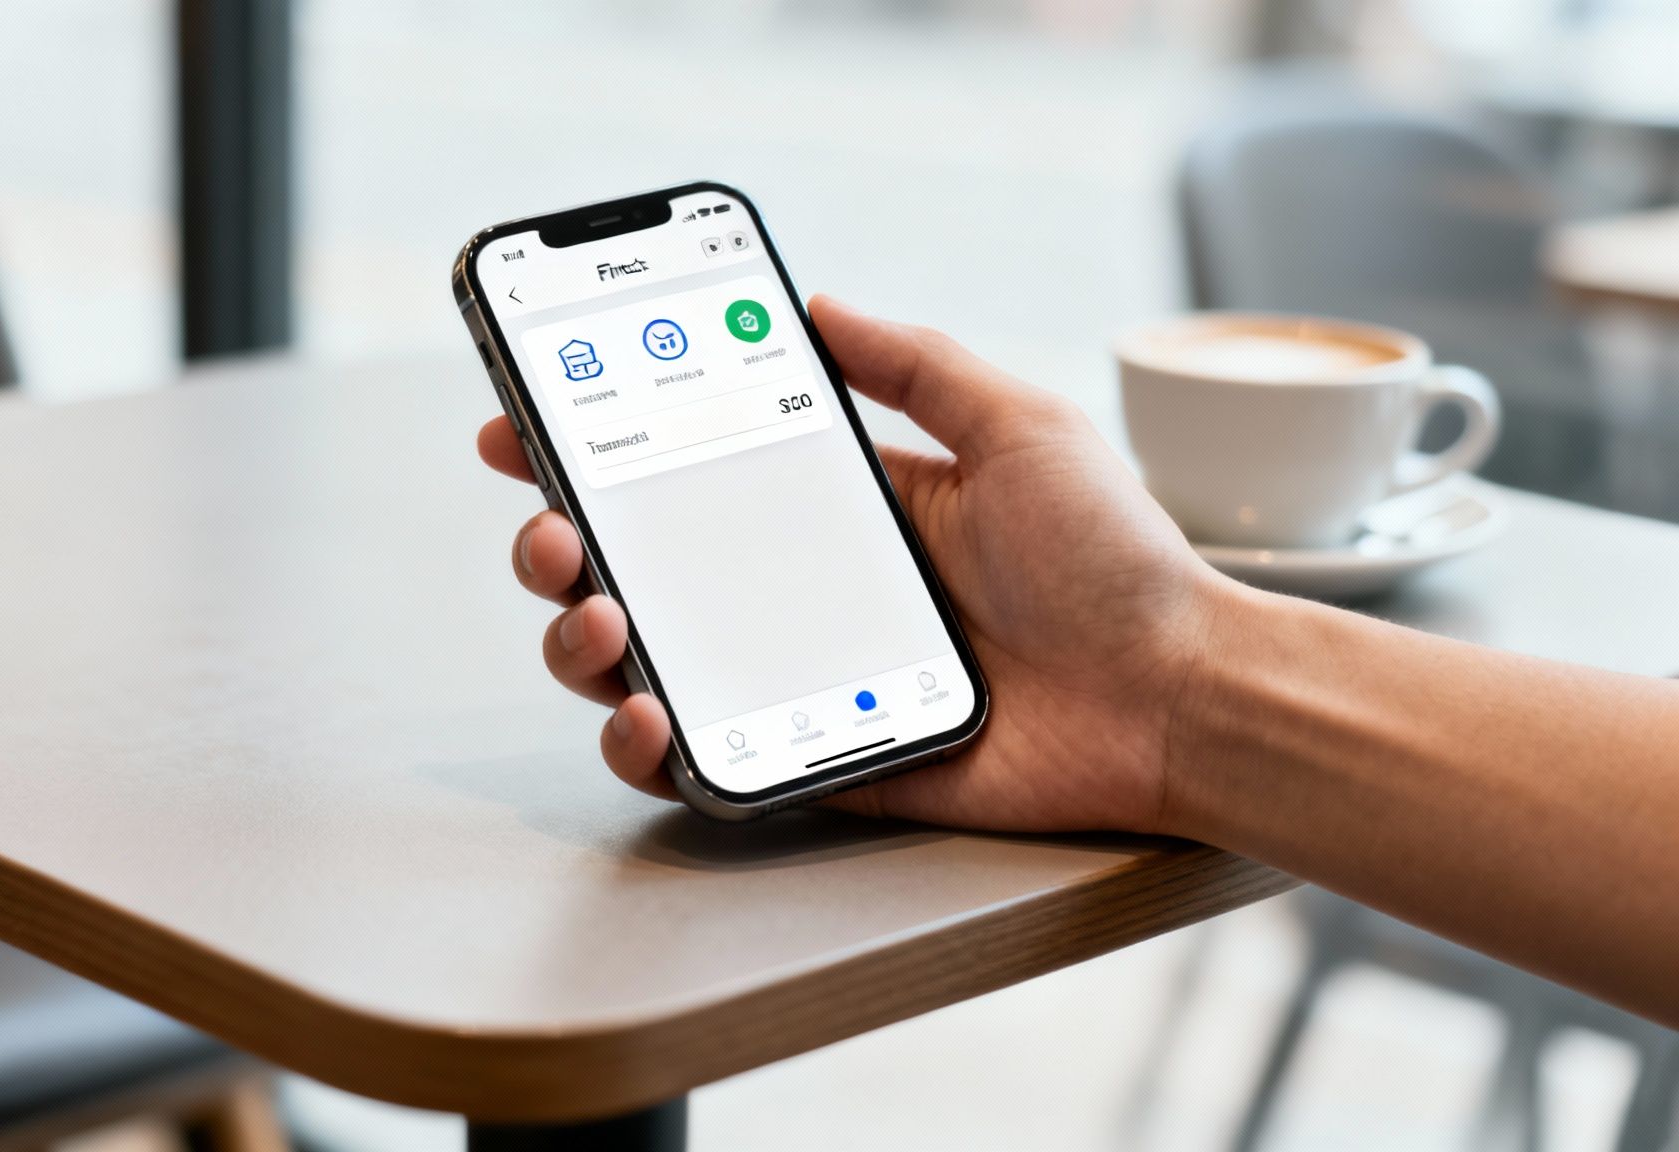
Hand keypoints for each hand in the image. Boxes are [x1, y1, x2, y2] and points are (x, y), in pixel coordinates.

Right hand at [477, 296, 1231, 832]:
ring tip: (601, 621)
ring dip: (584, 642)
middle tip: (558, 533)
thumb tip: (816, 303)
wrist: (1174, 696)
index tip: (523, 426)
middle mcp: (802, 589)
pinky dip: (647, 747)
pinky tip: (644, 717)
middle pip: (638, 569)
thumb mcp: (1017, 427)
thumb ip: (916, 365)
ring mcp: (799, 677)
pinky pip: (703, 760)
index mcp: (841, 506)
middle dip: (562, 546)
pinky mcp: (815, 756)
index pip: (688, 470)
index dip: (596, 449)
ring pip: (643, 666)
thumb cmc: (1113, 560)